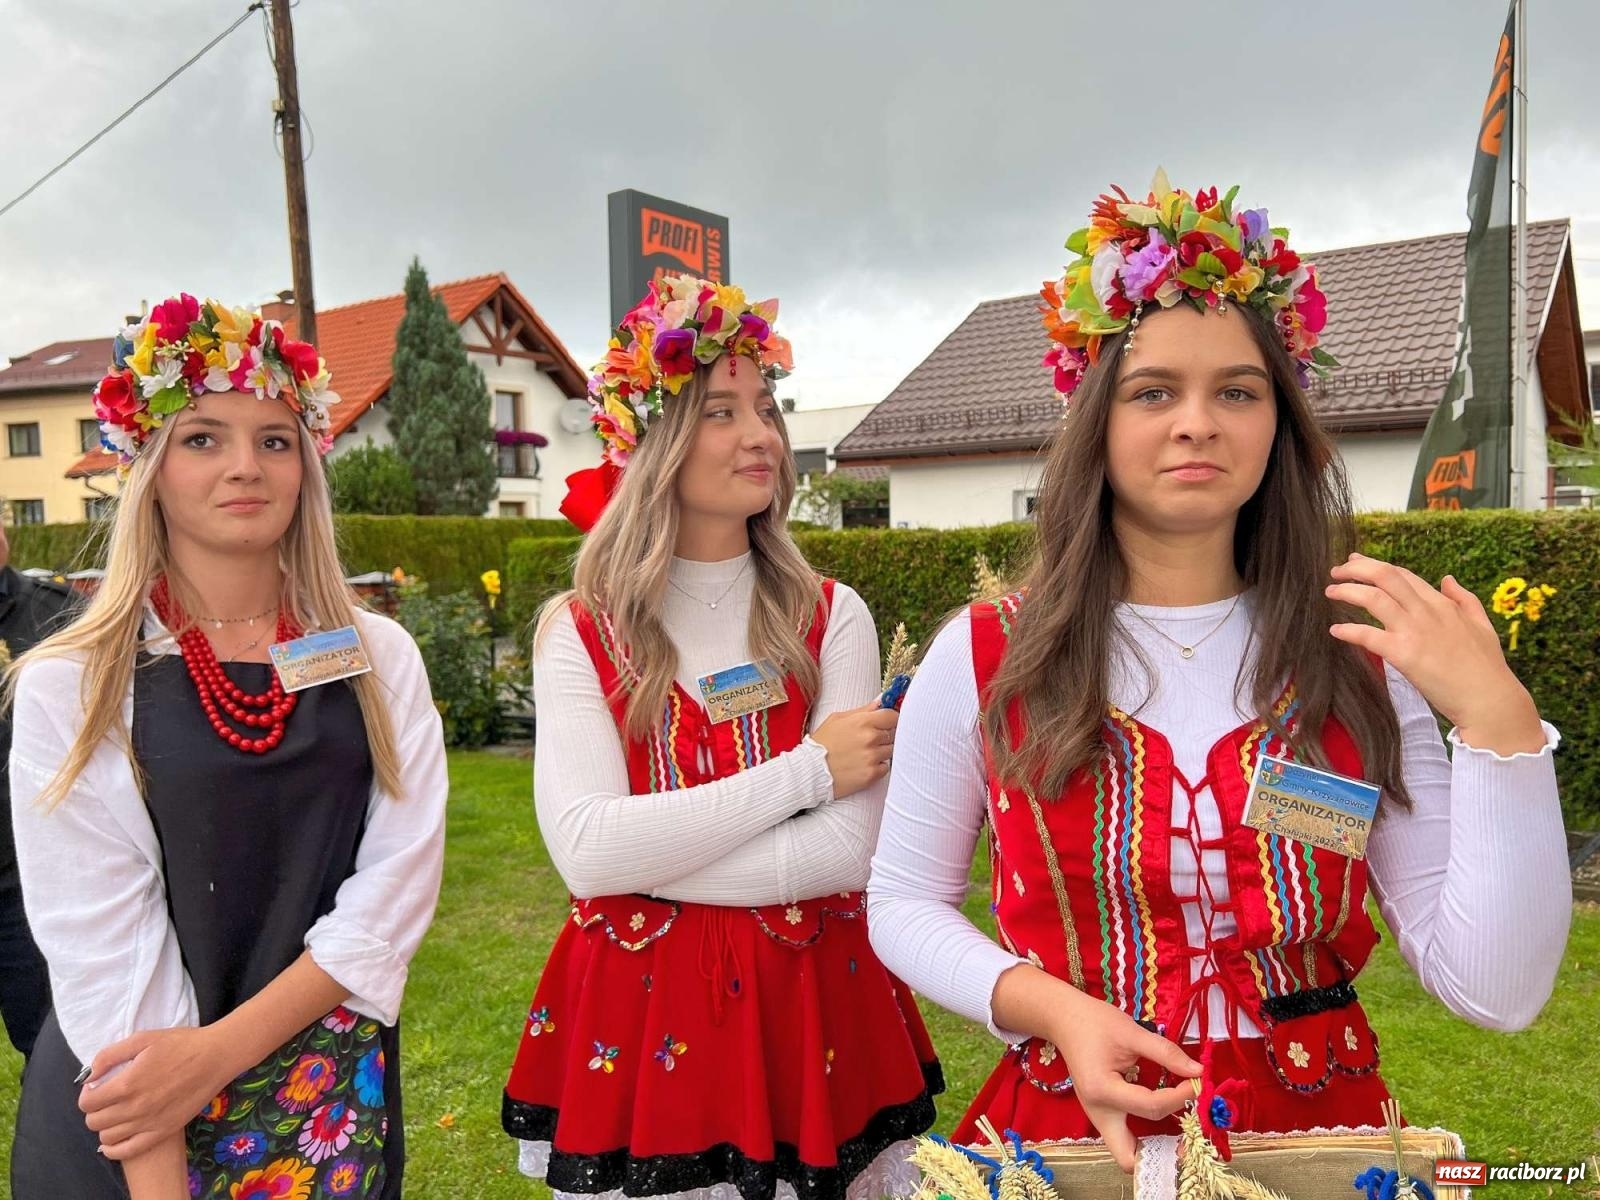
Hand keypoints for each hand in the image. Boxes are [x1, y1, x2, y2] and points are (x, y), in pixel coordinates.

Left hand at [81, 1025, 233, 1159]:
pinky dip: (114, 1149)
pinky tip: (117, 1138)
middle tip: (107, 1098)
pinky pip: (127, 1151)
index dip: (87, 1094)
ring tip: (117, 1112)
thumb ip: (110, 1055)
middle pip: (94, 1122)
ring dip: (105, 1126)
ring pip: (107, 1137)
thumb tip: (90, 1076)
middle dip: (94, 1109)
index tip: (97, 1086)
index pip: (87, 1103)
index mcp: (127, 1084)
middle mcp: (134, 1108)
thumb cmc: (181, 1044)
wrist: (216, 1057)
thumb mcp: (143, 1039)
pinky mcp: (162, 1132)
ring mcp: (148, 1123)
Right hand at [811, 702, 898, 796]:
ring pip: (890, 751)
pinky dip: (878, 767)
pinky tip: (863, 765)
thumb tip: (878, 704)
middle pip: (893, 734)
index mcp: (862, 722)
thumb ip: (861, 711)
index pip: (892, 716)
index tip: (886, 723)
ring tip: (864, 754)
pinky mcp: (872, 775)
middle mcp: (870, 739)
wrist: (810, 771)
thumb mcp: (837, 719)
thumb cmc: (821, 744)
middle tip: (868, 741)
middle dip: (883, 736)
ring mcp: (872, 757)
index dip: (890, 719)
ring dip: (881, 752)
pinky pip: (885, 767)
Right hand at [1046, 988, 1200, 1172]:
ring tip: (1179, 1128)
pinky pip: (1124, 1137)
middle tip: (1187, 1137)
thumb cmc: (1095, 1022)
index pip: (1151, 1106)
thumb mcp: (1132, 1032)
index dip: (1181, 1096)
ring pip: (1126, 1152)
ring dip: (1153, 1147)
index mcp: (1103, 1091)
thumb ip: (1166, 1053)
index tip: (1198, 1082)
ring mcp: (1097, 1116)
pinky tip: (1162, 1116)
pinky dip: (1145, 1136)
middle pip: (1128, 1157)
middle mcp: (1097, 1113)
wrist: (1065, 1020)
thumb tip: (1198, 1071)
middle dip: (1160, 1153)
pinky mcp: (1101, 1114)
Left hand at [1326, 554, 1544, 753]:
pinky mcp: (1404, 654)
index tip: (1357, 562)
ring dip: (1347, 591)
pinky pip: (1368, 636)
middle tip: (1336, 571)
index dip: (1377, 566)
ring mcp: (1414, 631)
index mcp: (1442, 604)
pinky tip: (1335, 631)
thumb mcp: (1482, 624)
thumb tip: (1447, 579)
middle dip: (1356, 568)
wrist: (1489, 699)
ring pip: (1373, 598)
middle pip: (1385, 576)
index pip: (1403, 575)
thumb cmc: (1487, 667)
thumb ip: (1464, 599)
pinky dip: (1348, 631)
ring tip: (1330, 592)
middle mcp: (1426, 611)